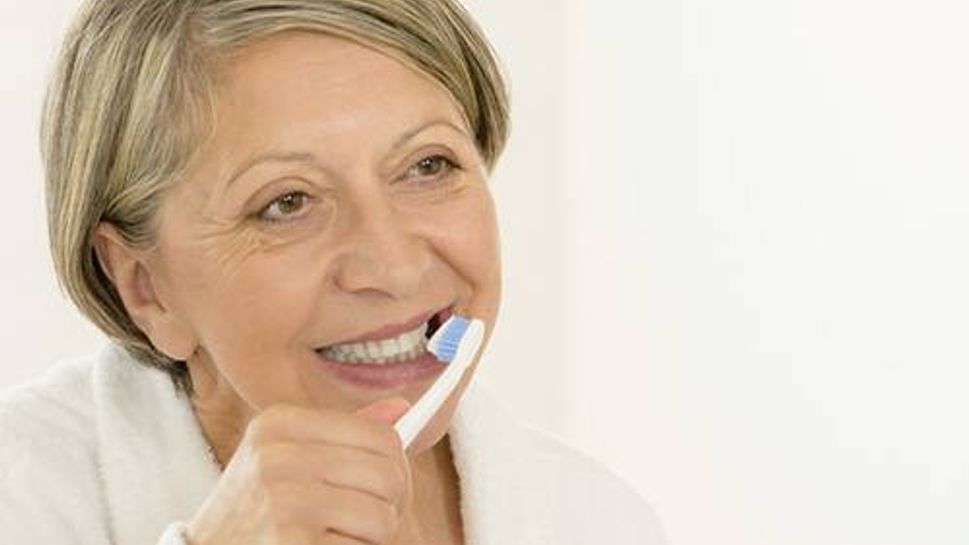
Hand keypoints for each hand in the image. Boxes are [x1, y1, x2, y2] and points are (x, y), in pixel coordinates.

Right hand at [185, 398, 412, 544]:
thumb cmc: (253, 512)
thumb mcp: (286, 459)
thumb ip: (343, 434)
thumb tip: (401, 408)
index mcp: (279, 423)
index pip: (381, 435)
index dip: (395, 466)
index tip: (383, 488)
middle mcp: (277, 455)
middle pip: (389, 474)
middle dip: (391, 505)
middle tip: (367, 522)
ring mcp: (282, 500)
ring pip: (383, 516)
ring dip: (371, 536)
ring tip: (337, 536)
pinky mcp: (290, 541)